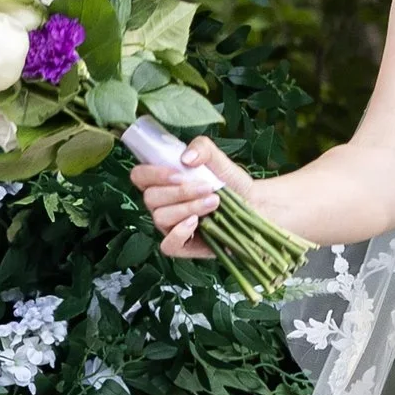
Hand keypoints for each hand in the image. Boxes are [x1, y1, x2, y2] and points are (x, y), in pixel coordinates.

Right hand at [132, 134, 250, 261]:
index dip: (153, 174)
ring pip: (160, 218)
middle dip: (180, 192)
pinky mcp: (182, 246)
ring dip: (188, 208)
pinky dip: (179, 233)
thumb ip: (202, 148)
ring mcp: (170, 226)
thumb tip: (186, 157)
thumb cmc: (230, 182)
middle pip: (150, 198)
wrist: (254, 204)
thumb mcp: (219, 159)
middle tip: (207, 187)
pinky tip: (196, 222)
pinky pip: (167, 245)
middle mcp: (162, 204)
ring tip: (213, 202)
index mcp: (163, 182)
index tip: (179, 173)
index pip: (140, 176)